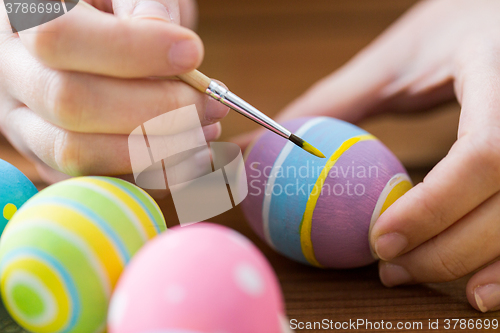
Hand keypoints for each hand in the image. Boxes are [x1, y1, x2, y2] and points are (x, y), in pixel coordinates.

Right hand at [0, 0, 227, 182]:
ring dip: (156, 152)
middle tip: (211, 105)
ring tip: (206, 132)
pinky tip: (190, 158)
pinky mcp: (52, 160)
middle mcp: (12, 76)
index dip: (134, 51)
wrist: (94, 35)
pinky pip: (97, 182)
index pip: (61, 38)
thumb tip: (178, 52)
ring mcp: (26, 125)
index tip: (193, 52)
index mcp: (22, 18)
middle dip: (157, 111)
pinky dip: (151, 178)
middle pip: (72, 105)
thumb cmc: (118, 8)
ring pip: (77, 154)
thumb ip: (146, 8)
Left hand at [276, 0, 499, 311]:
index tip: (379, 240)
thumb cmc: (453, 29)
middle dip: (447, 250)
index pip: (485, 153)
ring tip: (415, 275)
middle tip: (388, 268)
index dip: (434, 208)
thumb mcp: (396, 58)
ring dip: (474, 264)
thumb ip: (338, 99)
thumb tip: (270, 136)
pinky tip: (475, 285)